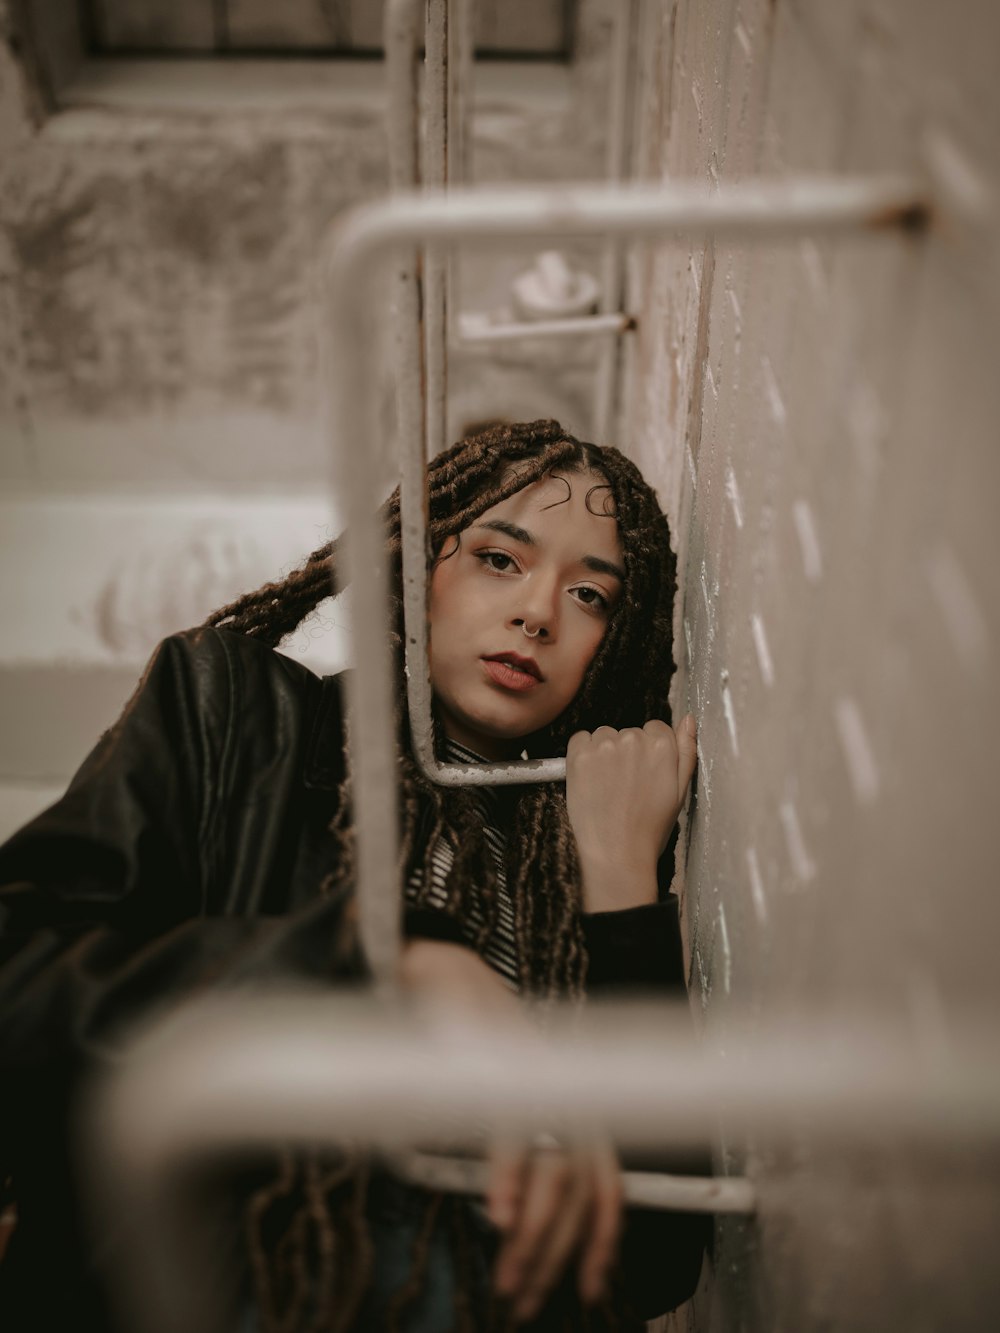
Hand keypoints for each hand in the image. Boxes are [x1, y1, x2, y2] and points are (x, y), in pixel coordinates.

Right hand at [399, 941, 622, 1319]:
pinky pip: (515, 1129)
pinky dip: (510, 1177)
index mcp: (574, 1104)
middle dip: (556, 1256)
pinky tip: (500, 1215)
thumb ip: (525, 1155)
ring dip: (533, 1237)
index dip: (604, 1239)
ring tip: (507, 1277)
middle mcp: (567, 1094)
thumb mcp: (505, 1105)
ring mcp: (536, 1080)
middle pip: (580, 1191)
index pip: (607, 1182)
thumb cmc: (471, 1044)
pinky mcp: (502, 1064)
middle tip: (525, 1299)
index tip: (593, 1287)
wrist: (444, 976)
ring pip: (555, 1173)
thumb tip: (522, 1225)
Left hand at [566, 716, 697, 913]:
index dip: (648, 753)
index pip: (655, 729)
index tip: (643, 774)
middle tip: (625, 787)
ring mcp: (604, 746)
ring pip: (604, 736)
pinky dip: (582, 754)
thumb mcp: (681, 791)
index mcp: (662, 746)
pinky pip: (580, 740)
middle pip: (629, 733)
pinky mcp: (580, 756)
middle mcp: (634, 740)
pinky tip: (590, 779)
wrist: (617, 854)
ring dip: (604, 753)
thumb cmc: (650, 827)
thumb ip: (686, 751)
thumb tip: (688, 719)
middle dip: (627, 753)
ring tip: (608, 786)